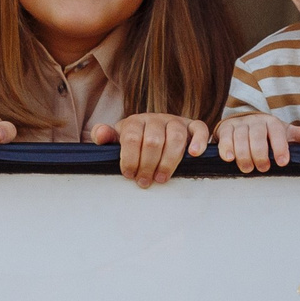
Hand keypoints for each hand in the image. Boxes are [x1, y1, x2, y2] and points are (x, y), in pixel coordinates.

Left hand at [92, 112, 212, 187]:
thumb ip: (106, 138)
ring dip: (169, 161)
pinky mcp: (192, 126)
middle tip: (144, 182)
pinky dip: (199, 141)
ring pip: (176, 137)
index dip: (129, 159)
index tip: (129, 175)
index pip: (132, 137)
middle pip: (153, 140)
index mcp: (136, 121)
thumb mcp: (118, 140)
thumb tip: (100, 134)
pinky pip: (200, 128)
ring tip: (162, 178)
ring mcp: (175, 121)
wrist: (154, 132)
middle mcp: (156, 118)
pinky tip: (194, 155)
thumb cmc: (134, 142)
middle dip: (148, 165)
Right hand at [214, 112, 299, 174]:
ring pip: (240, 137)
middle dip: (260, 153)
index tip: (282, 162)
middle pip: (257, 135)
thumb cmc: (268, 133)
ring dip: (243, 154)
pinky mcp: (224, 129)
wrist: (244, 123)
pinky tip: (229, 158)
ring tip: (247, 168)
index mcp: (273, 123)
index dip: (280, 147)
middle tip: (263, 168)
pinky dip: (226, 148)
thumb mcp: (287, 133)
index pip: (277, 133)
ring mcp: (239, 125)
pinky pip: (224, 138)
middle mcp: (256, 121)